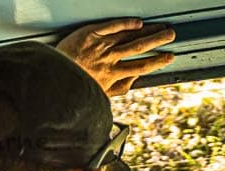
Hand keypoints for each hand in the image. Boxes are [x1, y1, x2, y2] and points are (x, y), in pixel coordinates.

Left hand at [57, 18, 174, 96]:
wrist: (53, 77)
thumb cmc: (74, 86)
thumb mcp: (100, 94)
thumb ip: (120, 87)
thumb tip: (135, 78)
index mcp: (113, 75)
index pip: (141, 67)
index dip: (157, 62)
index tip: (168, 57)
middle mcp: (110, 59)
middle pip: (139, 49)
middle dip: (157, 42)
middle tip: (171, 35)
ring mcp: (101, 45)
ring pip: (129, 37)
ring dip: (148, 32)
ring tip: (161, 27)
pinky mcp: (90, 34)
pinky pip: (111, 26)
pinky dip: (126, 24)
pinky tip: (138, 23)